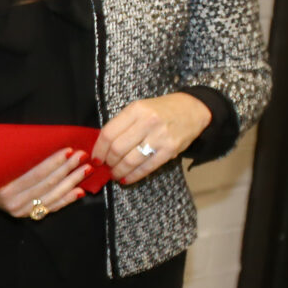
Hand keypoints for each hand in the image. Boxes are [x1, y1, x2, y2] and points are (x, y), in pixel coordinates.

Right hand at [0, 148, 91, 219]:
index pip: (35, 173)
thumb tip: (44, 141)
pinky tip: (79, 191)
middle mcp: (12, 202)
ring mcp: (20, 210)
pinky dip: (66, 199)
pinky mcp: (27, 216)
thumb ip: (16, 156)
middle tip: (83, 156)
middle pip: (46, 184)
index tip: (69, 150)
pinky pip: (51, 207)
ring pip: (52, 196)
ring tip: (86, 170)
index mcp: (3, 187)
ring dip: (72, 182)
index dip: (54, 162)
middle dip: (67, 169)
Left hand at [91, 93, 210, 184]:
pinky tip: (127, 178)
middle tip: (106, 166)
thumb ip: (122, 125)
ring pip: (130, 160)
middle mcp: (148, 122)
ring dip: (119, 171)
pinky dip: (134, 176)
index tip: (95, 158)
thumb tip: (102, 147)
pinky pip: (147, 167)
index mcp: (136, 110)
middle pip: (117, 149)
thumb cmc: (161, 110)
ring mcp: (160, 137)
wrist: (192, 110)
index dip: (98, 149)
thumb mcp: (139, 109)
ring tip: (115, 174)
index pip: (109, 133)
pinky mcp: (170, 150)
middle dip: (108, 162)